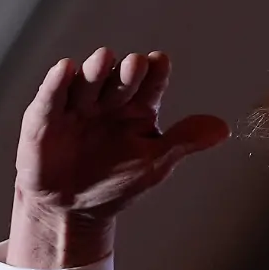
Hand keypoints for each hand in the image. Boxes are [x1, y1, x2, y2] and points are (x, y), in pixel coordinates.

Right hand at [8, 48, 229, 268]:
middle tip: (136, 64)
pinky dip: (57, 83)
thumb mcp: (154, 164)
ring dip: (95, 70)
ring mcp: (78, 107)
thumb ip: (184, 141)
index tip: (160, 62)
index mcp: (137, 110)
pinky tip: (66, 69)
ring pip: (87, 82)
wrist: (71, 210)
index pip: (149, 86)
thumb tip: (223, 128)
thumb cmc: (114, 183)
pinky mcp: (46, 117)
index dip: (154, 74)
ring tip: (104, 59)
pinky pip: (52, 97)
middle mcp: (108, 102)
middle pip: (119, 80)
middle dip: (127, 73)